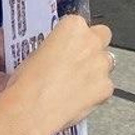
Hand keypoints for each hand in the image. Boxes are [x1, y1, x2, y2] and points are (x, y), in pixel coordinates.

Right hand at [2, 17, 114, 134]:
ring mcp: (101, 64)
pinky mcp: (106, 87)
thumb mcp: (34, 53)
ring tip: (76, 83)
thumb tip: (56, 54)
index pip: (80, 24)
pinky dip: (96, 92)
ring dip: (96, 69)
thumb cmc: (27, 82)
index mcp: (73, 26)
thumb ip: (54, 47)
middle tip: (78, 60)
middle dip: (93, 46)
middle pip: (102, 35)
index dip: (73, 38)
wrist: (31, 110)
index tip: (66, 46)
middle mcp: (91, 41)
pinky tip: (78, 98)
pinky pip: (106, 87)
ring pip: (107, 62)